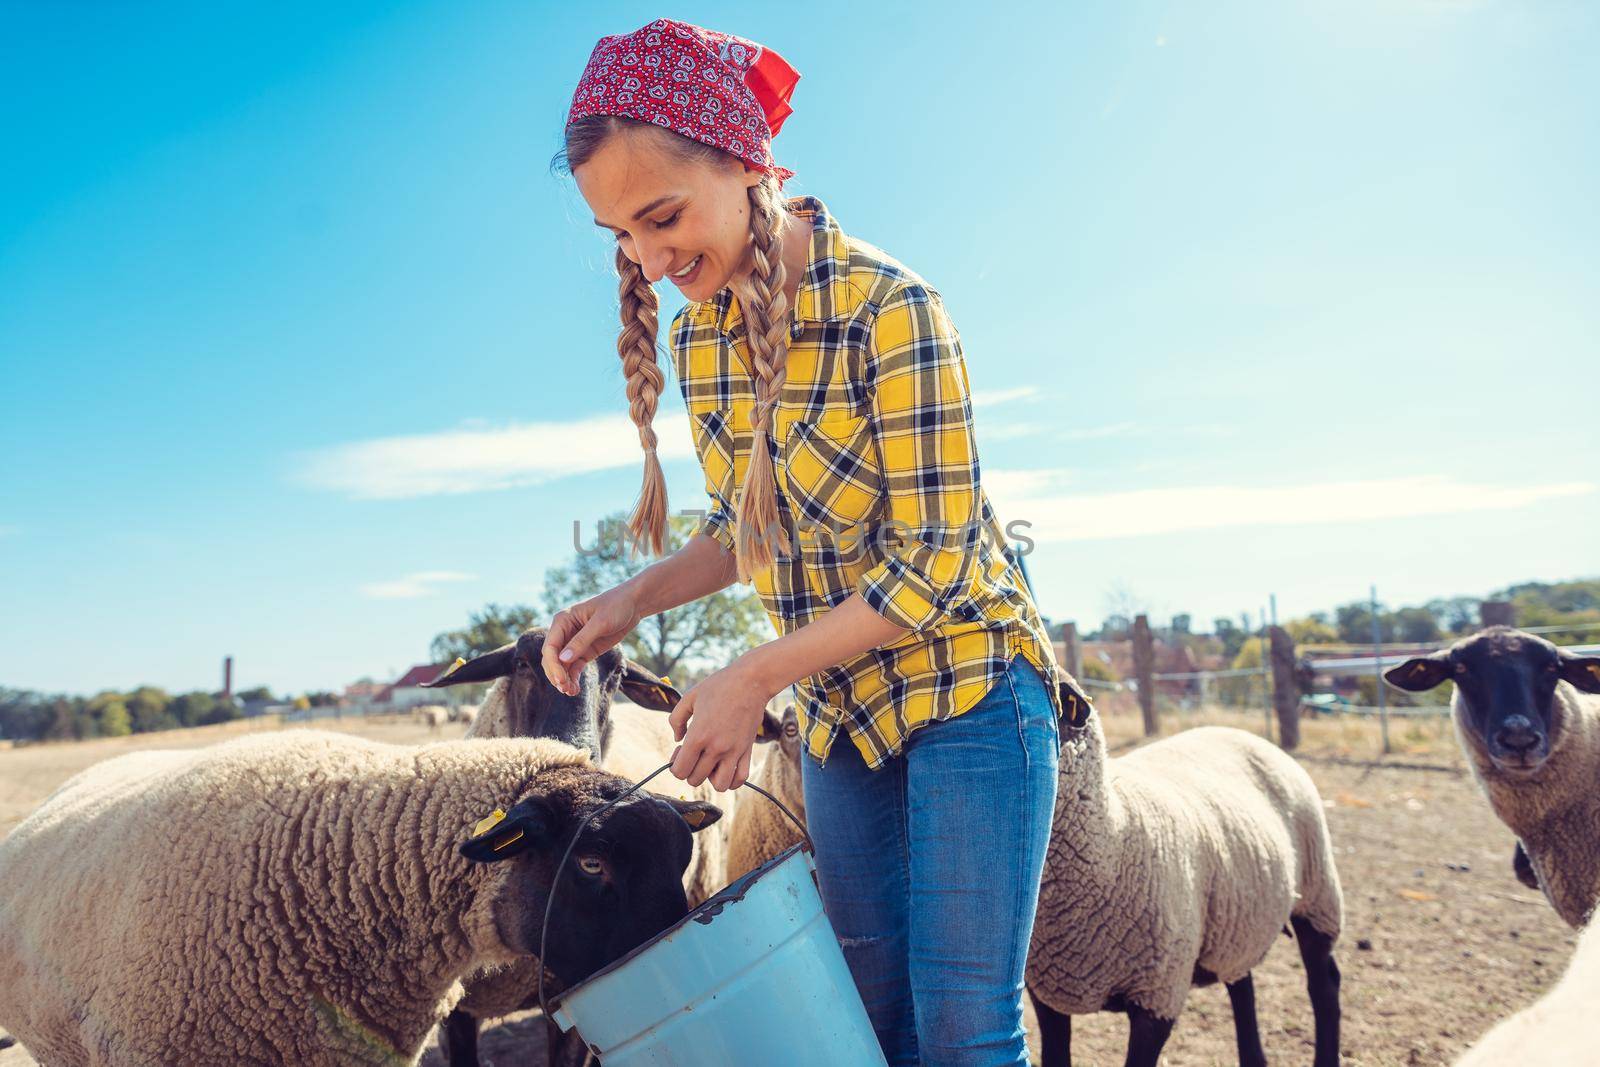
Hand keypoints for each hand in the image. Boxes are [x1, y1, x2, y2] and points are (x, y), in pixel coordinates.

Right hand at [542, 585, 642, 695]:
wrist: (632, 605)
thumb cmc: (615, 606)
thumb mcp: (600, 623)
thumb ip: (582, 641)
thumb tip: (563, 659)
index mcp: (562, 620)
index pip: (550, 647)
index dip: (553, 665)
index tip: (561, 680)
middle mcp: (564, 632)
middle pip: (552, 658)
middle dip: (556, 674)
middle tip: (565, 689)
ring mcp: (573, 643)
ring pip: (561, 665)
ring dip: (563, 679)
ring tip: (571, 692)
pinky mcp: (584, 650)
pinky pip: (573, 667)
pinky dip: (572, 678)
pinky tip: (575, 690)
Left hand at [668, 659, 778, 790]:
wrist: (751, 681)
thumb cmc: (719, 686)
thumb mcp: (689, 697)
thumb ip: (676, 720)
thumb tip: (677, 740)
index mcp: (698, 736)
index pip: (680, 771)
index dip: (676, 766)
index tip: (681, 752)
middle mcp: (716, 748)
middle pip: (695, 780)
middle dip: (690, 770)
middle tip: (695, 753)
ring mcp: (734, 751)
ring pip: (719, 786)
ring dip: (711, 779)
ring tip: (711, 763)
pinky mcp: (747, 750)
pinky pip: (740, 778)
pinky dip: (732, 780)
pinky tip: (726, 767)